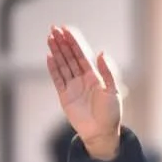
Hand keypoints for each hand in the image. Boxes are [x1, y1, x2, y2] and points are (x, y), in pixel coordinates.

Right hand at [46, 25, 122, 159]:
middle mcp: (83, 79)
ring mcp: (73, 86)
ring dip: (56, 51)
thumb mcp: (113, 91)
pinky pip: (57, 78)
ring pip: (63, 64)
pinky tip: (48, 56)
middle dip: (63, 42)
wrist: (101, 133)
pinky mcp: (64, 96)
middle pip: (70, 56)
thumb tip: (101, 53)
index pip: (82, 54)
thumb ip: (107, 72)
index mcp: (96, 76)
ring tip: (49, 37)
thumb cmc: (111, 114)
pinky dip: (52, 68)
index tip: (67, 29)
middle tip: (54, 28)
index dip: (75, 42)